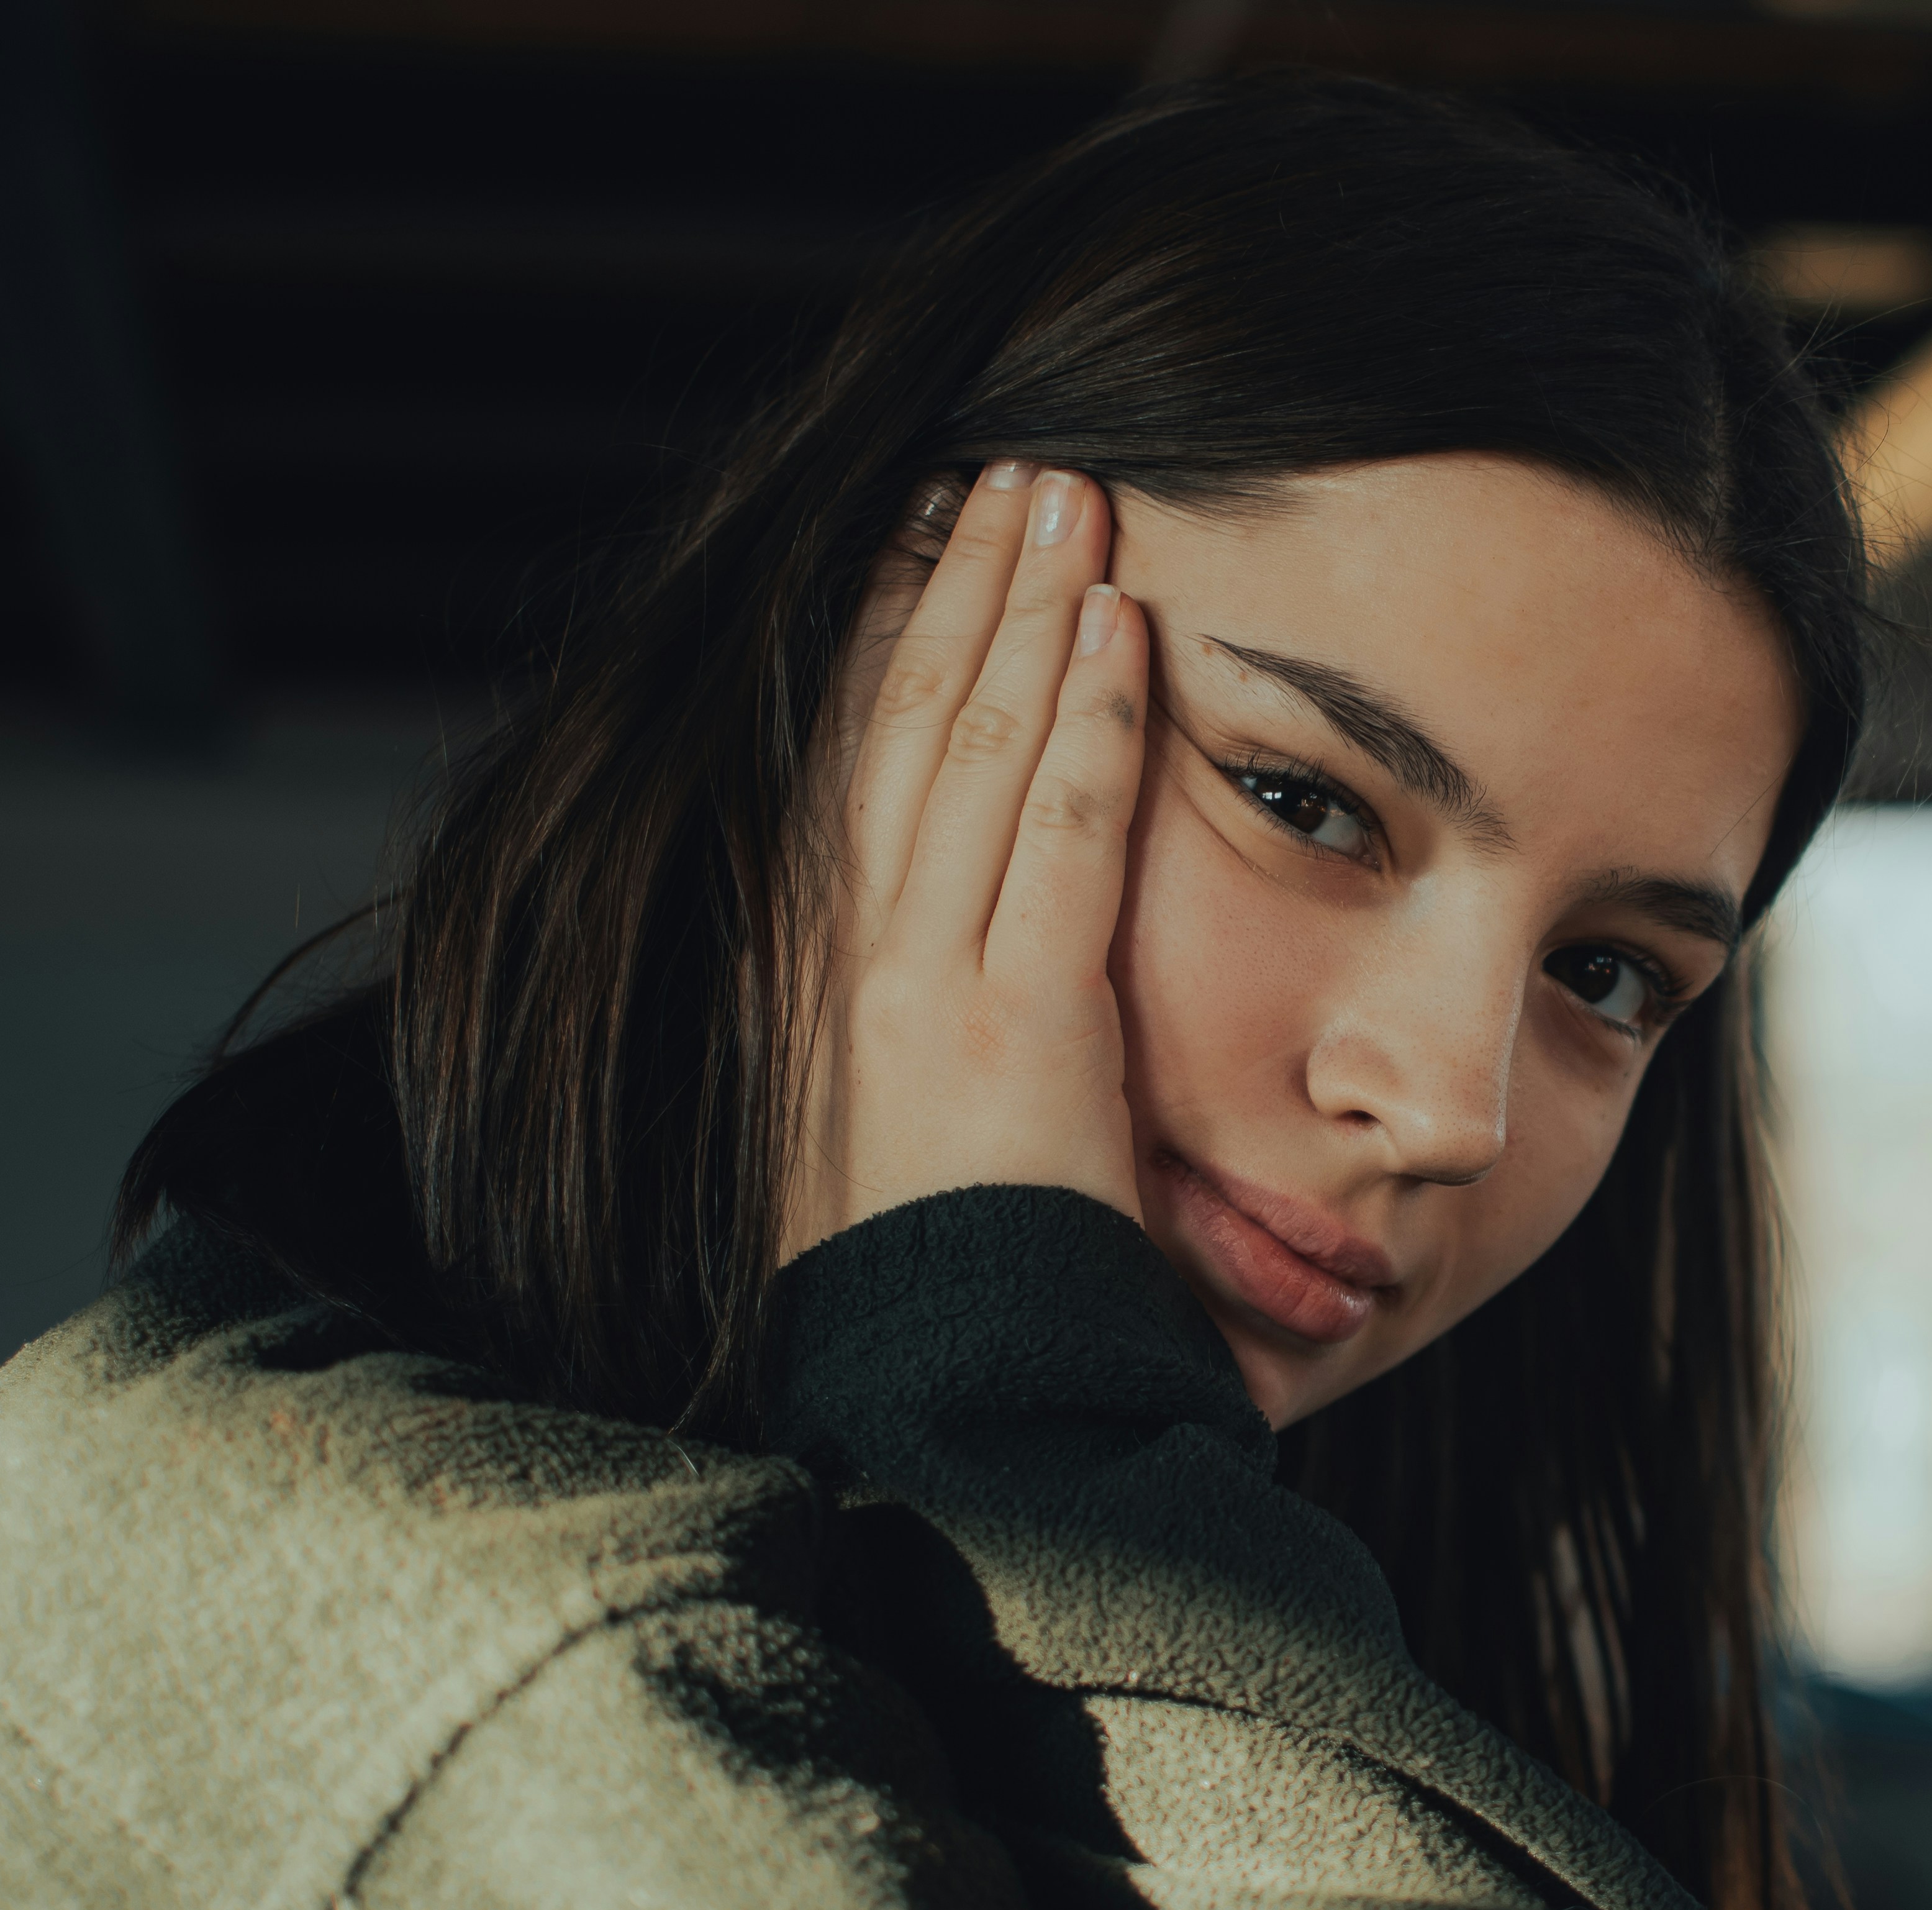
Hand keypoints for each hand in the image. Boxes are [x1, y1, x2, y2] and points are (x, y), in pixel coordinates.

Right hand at [821, 462, 1150, 1234]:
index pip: (845, 767)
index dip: (882, 639)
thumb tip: (931, 977)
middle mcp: (845, 963)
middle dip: (959, 586)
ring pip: (977, 748)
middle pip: (905, 725)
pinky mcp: (1015, 1023)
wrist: (936, 1414)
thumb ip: (900, 1031)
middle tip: (1010, 473)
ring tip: (1066, 495)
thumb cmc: (933, 1296)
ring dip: (1024, 608)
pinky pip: (1066, 837)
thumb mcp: (877, 1139)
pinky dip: (1095, 720)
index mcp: (810, 983)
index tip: (918, 542)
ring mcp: (920, 986)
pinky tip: (1122, 626)